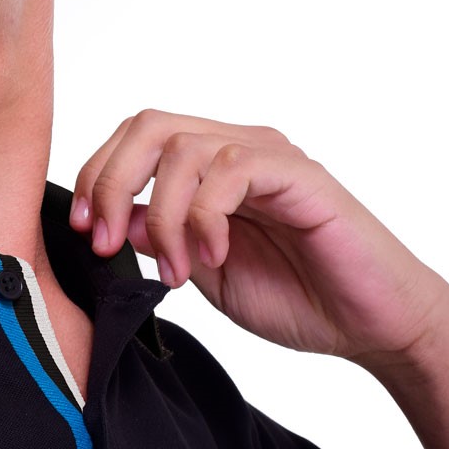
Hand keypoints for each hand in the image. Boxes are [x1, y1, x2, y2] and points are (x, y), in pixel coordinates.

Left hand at [69, 109, 448, 363]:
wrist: (367, 323)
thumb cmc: (297, 297)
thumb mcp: (204, 273)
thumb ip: (160, 241)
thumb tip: (114, 221)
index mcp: (208, 170)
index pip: (135, 139)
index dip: (94, 177)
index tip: (81, 231)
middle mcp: (235, 150)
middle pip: (148, 125)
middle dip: (108, 183)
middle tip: (104, 242)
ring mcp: (267, 157)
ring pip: (182, 148)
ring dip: (161, 216)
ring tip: (176, 269)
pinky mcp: (297, 174)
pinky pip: (230, 170)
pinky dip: (205, 218)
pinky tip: (214, 258)